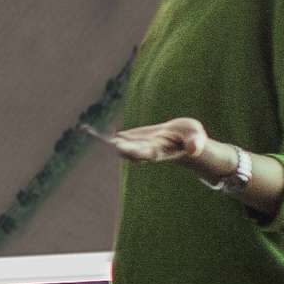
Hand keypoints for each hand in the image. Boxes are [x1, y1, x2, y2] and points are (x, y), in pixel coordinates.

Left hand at [91, 118, 217, 172]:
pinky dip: (106, 135)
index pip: (145, 154)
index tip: (122, 148)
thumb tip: (194, 149)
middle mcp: (145, 151)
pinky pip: (117, 137)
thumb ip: (195, 143)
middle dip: (118, 147)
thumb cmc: (192, 138)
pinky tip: (90, 129)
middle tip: (107, 142)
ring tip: (87, 131)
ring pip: (119, 145)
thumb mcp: (196, 137)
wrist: (184, 139)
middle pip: (129, 152)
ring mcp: (138, 146)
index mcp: (159, 151)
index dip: (134, 151)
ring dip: (105, 140)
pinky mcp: (133, 139)